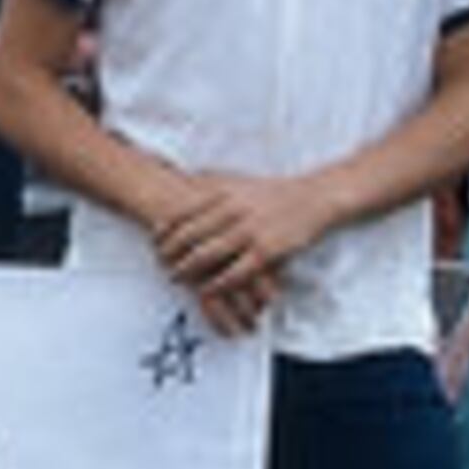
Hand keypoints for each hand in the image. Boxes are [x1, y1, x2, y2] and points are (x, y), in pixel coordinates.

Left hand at [147, 170, 330, 335]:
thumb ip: (211, 180)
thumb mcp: (240, 179)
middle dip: (170, 253)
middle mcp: (234, 211)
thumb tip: (182, 177)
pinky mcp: (267, 252)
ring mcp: (251, 232)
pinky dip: (216, 284)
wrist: (316, 197)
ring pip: (207, 256)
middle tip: (159, 263)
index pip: (183, 213)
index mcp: (225, 193)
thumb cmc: (273, 190)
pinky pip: (234, 273)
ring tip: (175, 278)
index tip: (153, 241)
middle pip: (189, 237)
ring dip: (186, 270)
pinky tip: (205, 291)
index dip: (165, 230)